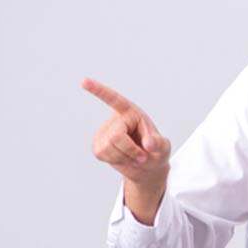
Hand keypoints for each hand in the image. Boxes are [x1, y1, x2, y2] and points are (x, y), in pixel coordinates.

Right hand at [83, 78, 171, 224]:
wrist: (147, 166)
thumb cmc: (156, 151)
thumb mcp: (164, 147)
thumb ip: (159, 144)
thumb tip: (149, 145)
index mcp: (131, 112)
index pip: (114, 99)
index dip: (98, 90)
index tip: (84, 81)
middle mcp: (116, 119)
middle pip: (116, 137)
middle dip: (130, 151)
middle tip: (142, 157)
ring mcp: (104, 133)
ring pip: (108, 148)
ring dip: (124, 157)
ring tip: (133, 156)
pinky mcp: (98, 145)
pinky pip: (101, 154)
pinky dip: (115, 160)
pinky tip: (123, 158)